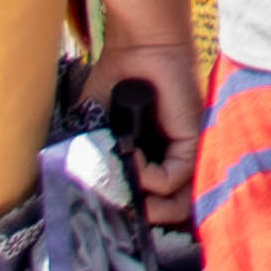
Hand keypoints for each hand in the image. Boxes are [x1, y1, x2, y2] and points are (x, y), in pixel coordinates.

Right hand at [88, 34, 206, 224]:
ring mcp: (184, 152)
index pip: (156, 201)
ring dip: (149, 209)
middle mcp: (174, 158)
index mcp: (155, 156)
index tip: (112, 219)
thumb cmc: (117, 79)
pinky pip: (171, 178)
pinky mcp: (190, 141)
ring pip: (178, 202)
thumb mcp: (98, 126)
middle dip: (145, 221)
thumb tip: (80, 192)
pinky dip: (147, 178)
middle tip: (119, 219)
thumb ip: (95, 156)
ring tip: (126, 201)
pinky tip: (131, 158)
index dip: (137, 214)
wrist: (136, 49)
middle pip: (172, 209)